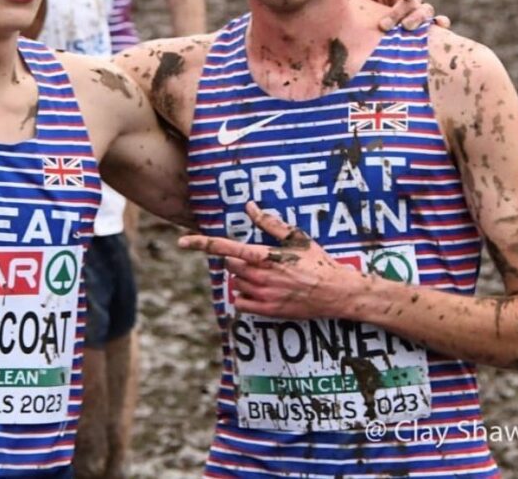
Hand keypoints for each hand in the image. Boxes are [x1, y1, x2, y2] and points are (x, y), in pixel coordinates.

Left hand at [178, 201, 358, 319]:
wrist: (336, 293)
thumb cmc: (317, 261)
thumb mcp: (296, 238)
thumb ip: (269, 223)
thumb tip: (250, 206)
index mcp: (264, 256)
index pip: (225, 248)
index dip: (201, 244)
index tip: (181, 241)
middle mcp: (259, 277)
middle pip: (229, 265)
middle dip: (238, 260)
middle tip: (260, 260)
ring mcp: (262, 296)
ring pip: (236, 283)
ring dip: (244, 278)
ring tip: (268, 276)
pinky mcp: (266, 311)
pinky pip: (241, 303)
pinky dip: (245, 296)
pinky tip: (262, 291)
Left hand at [361, 0, 450, 30]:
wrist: (366, 38)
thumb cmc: (365, 16)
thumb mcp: (365, 3)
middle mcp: (411, 2)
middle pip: (416, 1)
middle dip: (403, 11)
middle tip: (388, 24)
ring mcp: (419, 16)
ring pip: (427, 11)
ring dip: (418, 18)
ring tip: (406, 27)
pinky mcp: (425, 29)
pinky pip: (438, 24)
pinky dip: (441, 23)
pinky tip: (440, 26)